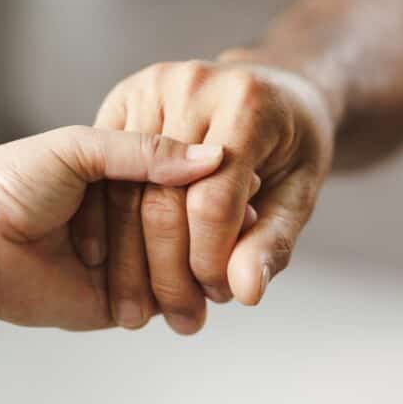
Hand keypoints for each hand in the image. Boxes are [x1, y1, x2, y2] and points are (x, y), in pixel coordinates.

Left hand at [0, 126, 223, 329]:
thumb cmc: (11, 182)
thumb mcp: (78, 148)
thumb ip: (144, 151)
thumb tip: (214, 158)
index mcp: (119, 172)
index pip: (182, 178)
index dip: (215, 184)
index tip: (251, 185)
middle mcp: (127, 216)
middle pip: (189, 225)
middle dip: (215, 233)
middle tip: (245, 231)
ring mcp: (125, 261)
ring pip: (182, 266)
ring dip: (202, 270)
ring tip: (225, 268)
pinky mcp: (115, 302)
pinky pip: (161, 304)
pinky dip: (183, 302)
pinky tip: (203, 297)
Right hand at [71, 61, 334, 333]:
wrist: (269, 87)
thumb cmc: (291, 143)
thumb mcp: (299, 192)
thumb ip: (272, 241)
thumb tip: (245, 293)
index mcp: (245, 103)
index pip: (213, 200)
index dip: (211, 260)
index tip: (217, 298)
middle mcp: (190, 85)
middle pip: (161, 198)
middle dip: (167, 271)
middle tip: (181, 318)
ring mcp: (148, 87)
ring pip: (124, 191)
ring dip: (129, 261)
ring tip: (145, 312)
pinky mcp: (120, 97)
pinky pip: (104, 174)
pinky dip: (105, 228)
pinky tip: (113, 271)